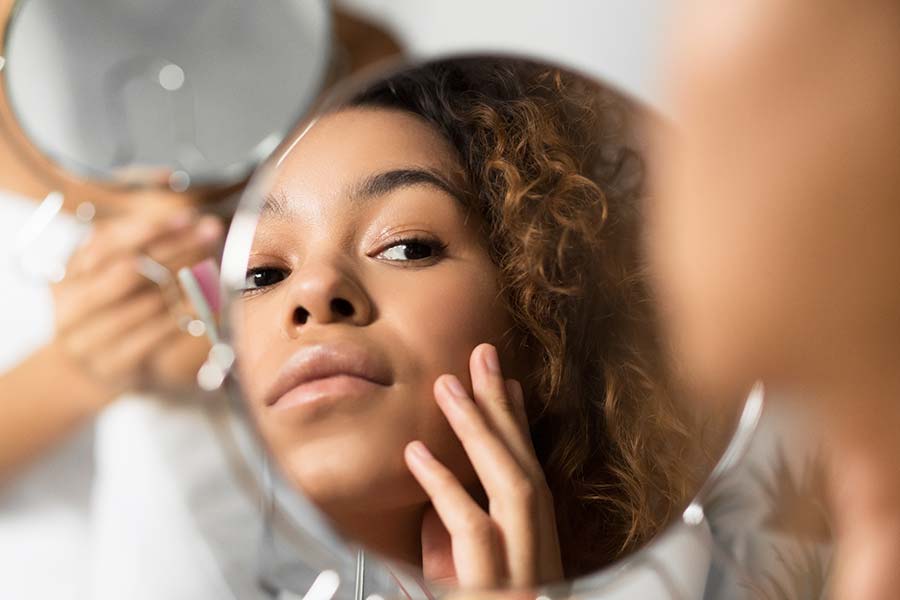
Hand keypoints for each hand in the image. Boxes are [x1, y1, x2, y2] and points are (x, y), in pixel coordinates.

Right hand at [51, 209, 221, 397]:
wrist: (89, 370)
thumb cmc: (107, 312)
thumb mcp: (107, 276)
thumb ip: (134, 248)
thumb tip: (184, 221)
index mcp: (67, 275)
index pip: (108, 243)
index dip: (149, 228)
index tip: (187, 217)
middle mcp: (71, 306)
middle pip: (129, 270)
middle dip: (175, 247)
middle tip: (210, 231)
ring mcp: (89, 339)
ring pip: (144, 303)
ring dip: (186, 282)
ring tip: (215, 264)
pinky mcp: (112, 365)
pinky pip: (154, 335)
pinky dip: (183, 317)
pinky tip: (206, 303)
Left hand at [404, 343, 563, 589]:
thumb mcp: (463, 579)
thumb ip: (456, 537)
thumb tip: (436, 494)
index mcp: (538, 554)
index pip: (533, 478)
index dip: (520, 427)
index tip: (509, 383)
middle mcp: (541, 562)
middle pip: (527, 471)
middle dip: (504, 408)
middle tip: (483, 355)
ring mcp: (524, 579)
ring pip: (512, 488)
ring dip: (480, 431)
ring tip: (447, 387)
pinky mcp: (497, 595)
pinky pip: (473, 529)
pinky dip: (445, 486)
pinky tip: (417, 453)